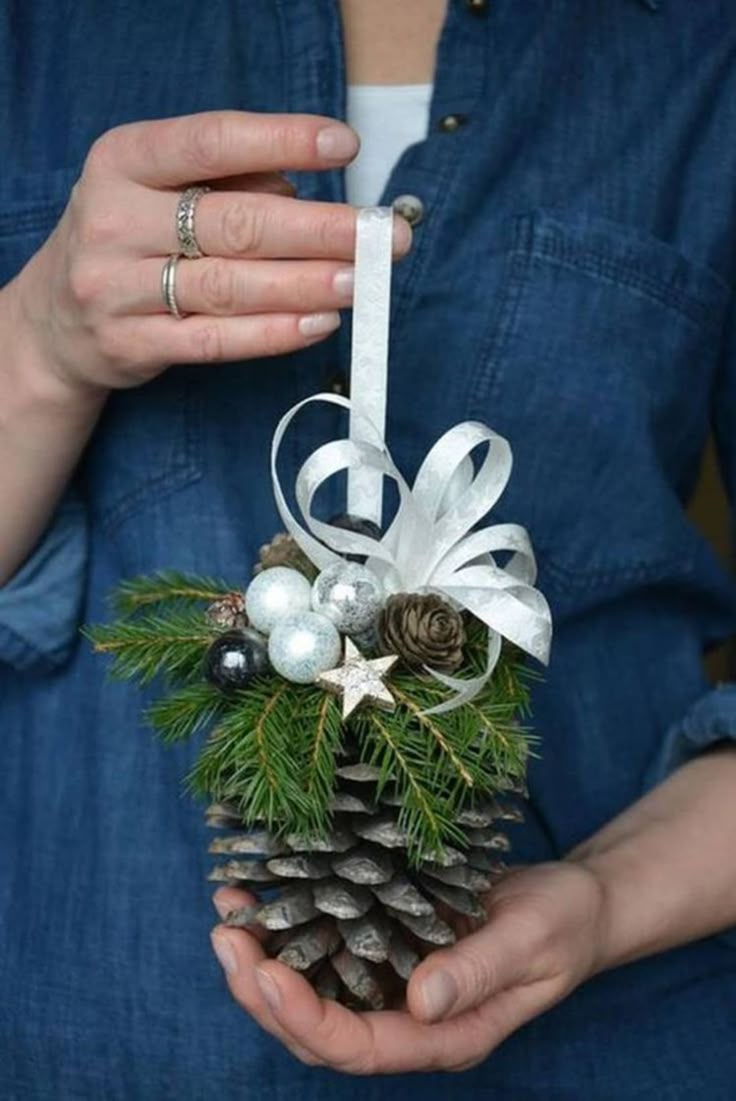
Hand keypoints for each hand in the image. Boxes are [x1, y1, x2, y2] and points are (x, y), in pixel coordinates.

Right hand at [10, 110, 411, 397]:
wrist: (54, 319)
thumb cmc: (129, 238)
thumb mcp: (158, 189)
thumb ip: (228, 181)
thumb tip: (303, 191)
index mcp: (123, 160)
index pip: (211, 141)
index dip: (281, 141)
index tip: (345, 146)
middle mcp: (114, 220)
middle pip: (233, 223)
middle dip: (320, 230)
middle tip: (383, 237)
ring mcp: (116, 288)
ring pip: (227, 286)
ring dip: (305, 284)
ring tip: (362, 281)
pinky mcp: (131, 345)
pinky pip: (214, 341)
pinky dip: (272, 332)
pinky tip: (319, 322)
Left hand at [210, 861, 606, 1074]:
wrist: (578, 904)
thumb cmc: (563, 925)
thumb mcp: (532, 941)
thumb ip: (479, 973)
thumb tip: (420, 1001)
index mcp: (446, 1036)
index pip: (360, 1047)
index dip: (306, 1018)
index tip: (266, 971)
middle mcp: (411, 1021)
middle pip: (319, 1031)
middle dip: (263, 991)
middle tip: (226, 936)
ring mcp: (396, 985)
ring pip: (314, 993)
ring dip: (263, 960)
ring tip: (228, 912)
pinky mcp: (390, 947)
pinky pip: (330, 949)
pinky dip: (291, 927)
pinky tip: (265, 892)